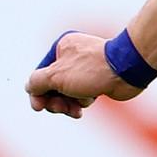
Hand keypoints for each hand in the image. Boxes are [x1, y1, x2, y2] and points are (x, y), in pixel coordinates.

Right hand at [25, 32, 139, 118]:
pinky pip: (82, 95)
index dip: (37, 93)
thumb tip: (29, 87)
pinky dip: (83, 101)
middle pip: (53, 85)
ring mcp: (85, 69)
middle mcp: (73, 56)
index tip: (39, 107)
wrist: (127, 71)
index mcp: (61, 48)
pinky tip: (89, 101)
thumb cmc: (91, 70)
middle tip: (60, 109)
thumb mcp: (56, 76)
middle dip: (55, 101)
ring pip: (67, 93)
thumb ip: (37, 82)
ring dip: (69, 103)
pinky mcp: (97, 80)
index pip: (40, 74)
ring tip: (75, 109)